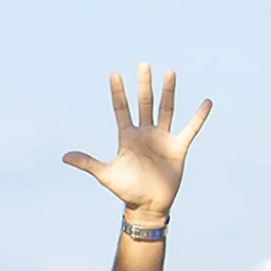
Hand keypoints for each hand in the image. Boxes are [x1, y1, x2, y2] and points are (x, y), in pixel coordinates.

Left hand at [62, 64, 211, 222]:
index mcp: (127, 137)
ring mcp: (162, 138)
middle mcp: (145, 133)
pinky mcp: (178, 148)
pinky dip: (199, 117)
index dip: (118, 92)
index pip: (121, 109)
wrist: (148, 206)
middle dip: (144, 84)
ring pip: (166, 110)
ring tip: (169, 72)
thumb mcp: (106, 175)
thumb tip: (63, 157)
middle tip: (143, 64)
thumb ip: (87, 163)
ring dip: (168, 92)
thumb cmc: (126, 191)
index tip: (114, 74)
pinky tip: (207, 102)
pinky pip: (190, 129)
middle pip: (144, 103)